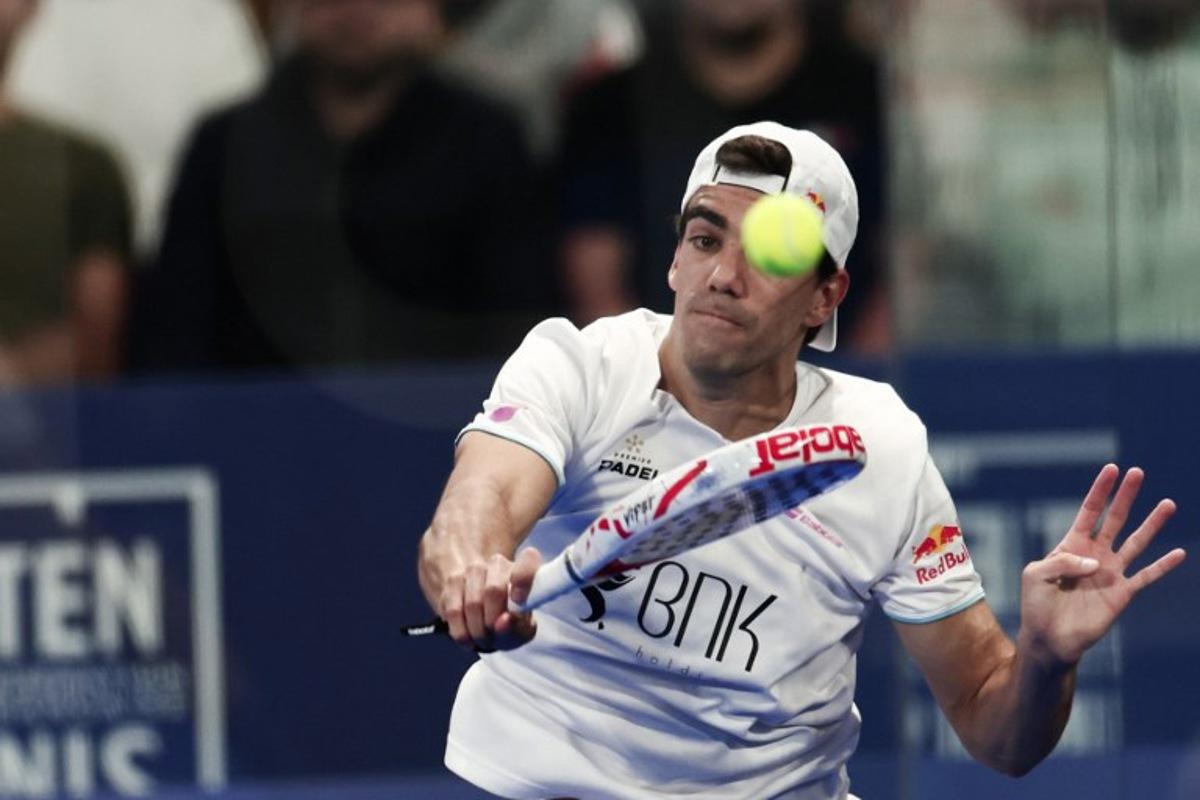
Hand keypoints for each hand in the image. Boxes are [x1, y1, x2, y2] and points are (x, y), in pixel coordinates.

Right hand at [440, 547, 540, 652]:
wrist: (482, 617)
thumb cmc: (509, 622)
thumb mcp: (522, 628)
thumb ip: (519, 626)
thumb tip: (503, 623)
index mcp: (524, 569)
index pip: (528, 560)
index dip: (523, 579)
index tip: (518, 601)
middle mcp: (498, 563)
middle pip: (494, 590)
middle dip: (493, 622)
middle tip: (495, 637)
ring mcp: (473, 570)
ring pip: (472, 603)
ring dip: (477, 630)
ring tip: (483, 638)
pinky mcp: (452, 583)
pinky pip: (454, 611)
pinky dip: (462, 632)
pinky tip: (468, 638)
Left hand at [1018, 465, 1185, 665]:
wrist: (1049, 638)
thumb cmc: (1037, 605)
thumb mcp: (1036, 575)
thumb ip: (1061, 561)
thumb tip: (1093, 561)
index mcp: (1072, 545)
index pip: (1089, 511)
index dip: (1100, 491)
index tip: (1112, 469)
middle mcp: (1095, 555)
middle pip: (1114, 519)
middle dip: (1126, 496)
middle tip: (1138, 473)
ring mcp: (1111, 572)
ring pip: (1136, 542)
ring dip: (1152, 524)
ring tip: (1168, 504)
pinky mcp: (1122, 594)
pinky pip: (1146, 576)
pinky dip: (1162, 566)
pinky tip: (1178, 553)